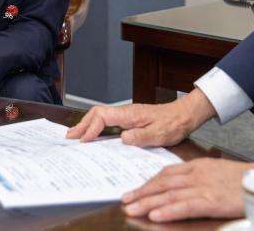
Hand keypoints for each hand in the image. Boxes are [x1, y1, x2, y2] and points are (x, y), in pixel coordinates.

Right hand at [66, 88, 215, 146]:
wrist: (184, 116)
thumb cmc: (173, 123)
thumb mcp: (159, 133)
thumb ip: (141, 136)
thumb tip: (123, 138)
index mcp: (130, 114)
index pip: (103, 116)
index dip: (91, 128)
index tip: (84, 141)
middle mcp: (126, 112)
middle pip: (97, 114)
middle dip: (82, 124)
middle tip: (69, 137)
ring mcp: (127, 116)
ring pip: (102, 117)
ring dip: (88, 125)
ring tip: (76, 136)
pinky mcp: (131, 120)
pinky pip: (109, 122)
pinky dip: (97, 127)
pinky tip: (95, 136)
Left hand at [123, 158, 253, 221]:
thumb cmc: (246, 178)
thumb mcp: (218, 171)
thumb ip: (200, 177)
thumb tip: (183, 187)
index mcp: (199, 166)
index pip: (167, 173)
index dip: (149, 182)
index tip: (136, 189)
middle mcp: (197, 174)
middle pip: (163, 183)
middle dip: (142, 192)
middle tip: (125, 200)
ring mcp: (204, 187)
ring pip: (169, 195)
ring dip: (147, 202)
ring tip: (131, 209)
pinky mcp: (211, 200)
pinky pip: (184, 206)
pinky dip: (168, 210)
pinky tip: (155, 215)